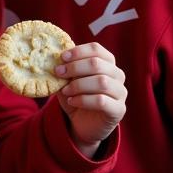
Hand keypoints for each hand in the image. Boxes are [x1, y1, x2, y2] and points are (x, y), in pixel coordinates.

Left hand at [54, 42, 126, 157]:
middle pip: (97, 64)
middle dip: (75, 67)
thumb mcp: (68, 80)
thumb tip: (52, 57)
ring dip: (78, 85)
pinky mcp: (119, 110)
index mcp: (107, 62)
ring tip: (65, 90)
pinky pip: (102, 101)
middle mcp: (117, 75)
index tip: (62, 57)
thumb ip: (65, 69)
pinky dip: (83, 100)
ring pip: (101, 82)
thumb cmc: (76, 96)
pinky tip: (72, 101)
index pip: (96, 49)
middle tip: (58, 73)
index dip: (78, 51)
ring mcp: (120, 92)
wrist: (83, 124)